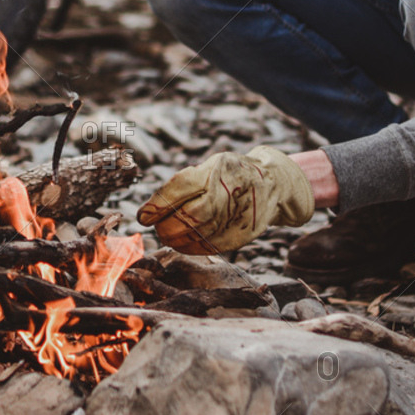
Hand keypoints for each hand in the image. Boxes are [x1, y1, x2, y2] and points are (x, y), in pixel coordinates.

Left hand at [137, 145, 315, 253]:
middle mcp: (229, 190)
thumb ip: (182, 185)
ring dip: (176, 238)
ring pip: (199, 233)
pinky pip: (211, 246)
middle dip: (166, 225)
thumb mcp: (210, 167)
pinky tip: (182, 244)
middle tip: (156, 228)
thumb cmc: (230, 175)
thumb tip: (147, 212)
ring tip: (167, 235)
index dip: (158, 205)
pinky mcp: (243, 233)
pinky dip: (191, 248)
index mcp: (217, 168)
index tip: (143, 216)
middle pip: (189, 215)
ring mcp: (238, 214)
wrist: (272, 184)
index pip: (180, 187)